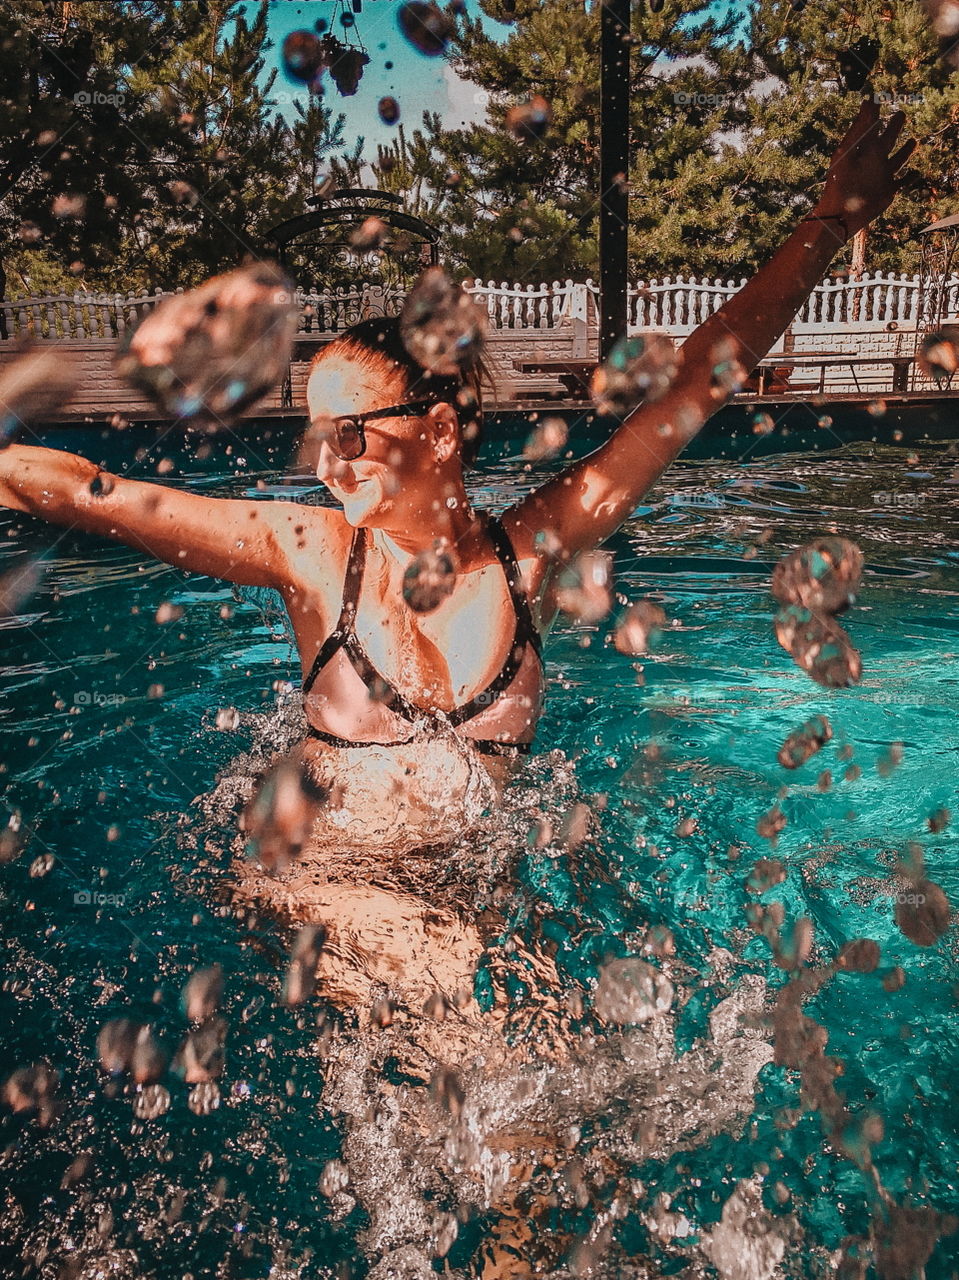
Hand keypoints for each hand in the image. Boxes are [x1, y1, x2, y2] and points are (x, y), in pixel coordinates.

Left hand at [813, 96, 917, 237]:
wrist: (842, 213)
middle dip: (895, 128)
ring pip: (897, 160)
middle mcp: (873, 160)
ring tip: (913, 140)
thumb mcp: (852, 149)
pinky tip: (915, 173)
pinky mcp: (887, 191)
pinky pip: (901, 182)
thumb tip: (868, 100)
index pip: (871, 127)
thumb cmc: (844, 180)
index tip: (878, 99)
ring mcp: (881, 176)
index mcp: (863, 148)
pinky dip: (909, 178)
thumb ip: (862, 126)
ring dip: (905, 151)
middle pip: (887, 140)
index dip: (875, 114)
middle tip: (901, 114)